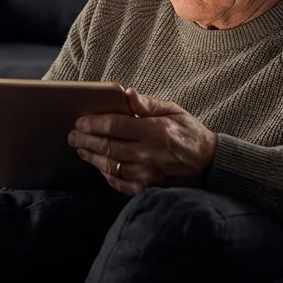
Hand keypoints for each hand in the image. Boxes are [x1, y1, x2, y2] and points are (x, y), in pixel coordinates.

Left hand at [68, 87, 217, 195]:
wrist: (209, 164)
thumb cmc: (190, 133)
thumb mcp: (173, 111)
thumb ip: (148, 104)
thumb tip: (127, 93)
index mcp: (154, 131)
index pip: (114, 125)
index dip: (93, 123)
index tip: (80, 121)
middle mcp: (147, 154)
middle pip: (107, 146)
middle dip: (85, 140)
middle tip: (72, 136)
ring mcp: (146, 174)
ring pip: (109, 165)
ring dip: (91, 157)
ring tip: (81, 150)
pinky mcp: (146, 188)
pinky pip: (119, 182)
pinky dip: (106, 173)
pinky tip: (99, 165)